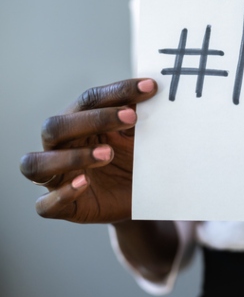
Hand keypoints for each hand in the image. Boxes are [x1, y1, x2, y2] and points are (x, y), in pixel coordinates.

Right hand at [20, 79, 156, 222]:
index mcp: (78, 123)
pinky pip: (45, 205)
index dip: (118, 92)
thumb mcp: (140, 137)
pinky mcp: (62, 208)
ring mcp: (56, 179)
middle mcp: (59, 148)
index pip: (88, 100)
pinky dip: (62, 194)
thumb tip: (155, 90)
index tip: (149, 87)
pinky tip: (84, 183)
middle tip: (132, 117)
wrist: (141, 198)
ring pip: (36, 164)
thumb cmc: (134, 160)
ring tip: (108, 154)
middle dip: (93, 120)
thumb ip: (140, 117)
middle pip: (55, 127)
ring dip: (71, 157)